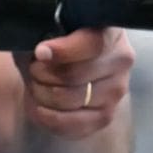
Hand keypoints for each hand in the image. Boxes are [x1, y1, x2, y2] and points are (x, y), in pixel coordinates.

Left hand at [16, 26, 135, 141]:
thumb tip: (42, 53)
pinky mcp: (106, 115)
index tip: (39, 53)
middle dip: (42, 73)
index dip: (62, 51)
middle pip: (74, 75)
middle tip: (32, 69)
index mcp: (110, 31)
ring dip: (42, 95)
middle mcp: (121, 60)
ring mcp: (116, 90)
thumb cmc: (56, 40)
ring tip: (35, 85)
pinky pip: (73, 124)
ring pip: (69, 100)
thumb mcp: (48, 28)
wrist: (67, 62)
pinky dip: (48, 118)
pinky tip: (38, 107)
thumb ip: (44, 36)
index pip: (91, 44)